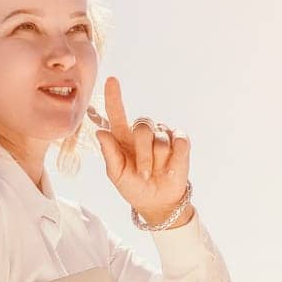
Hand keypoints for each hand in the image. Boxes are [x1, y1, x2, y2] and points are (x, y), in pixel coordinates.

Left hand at [89, 76, 192, 227]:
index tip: (111, 80)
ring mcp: (162, 134)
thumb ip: (110, 154)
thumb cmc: (134, 186)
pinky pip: (179, 140)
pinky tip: (171, 166)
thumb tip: (101, 132)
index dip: (114, 96)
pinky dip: (175, 157)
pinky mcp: (180, 141)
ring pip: (160, 138)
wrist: (158, 201)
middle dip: (143, 153)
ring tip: (157, 172)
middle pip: (142, 126)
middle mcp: (142, 132)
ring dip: (158, 160)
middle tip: (144, 172)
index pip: (117, 113)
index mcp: (122, 137)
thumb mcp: (117, 175)